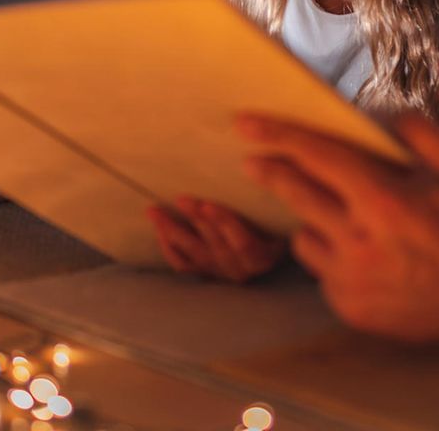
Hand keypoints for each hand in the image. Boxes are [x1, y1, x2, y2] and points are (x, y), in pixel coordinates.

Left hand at [148, 197, 286, 282]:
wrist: (271, 249)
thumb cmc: (277, 223)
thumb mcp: (282, 215)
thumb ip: (274, 197)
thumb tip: (264, 165)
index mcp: (263, 254)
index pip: (243, 242)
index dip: (224, 223)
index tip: (208, 205)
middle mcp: (241, 267)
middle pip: (214, 243)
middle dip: (196, 219)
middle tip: (180, 199)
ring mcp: (220, 272)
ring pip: (194, 252)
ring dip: (173, 231)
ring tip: (155, 211)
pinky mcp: (205, 273)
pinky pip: (182, 264)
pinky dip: (168, 247)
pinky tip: (160, 229)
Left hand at [240, 114, 438, 342]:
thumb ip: (418, 131)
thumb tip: (373, 114)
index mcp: (383, 200)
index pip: (317, 157)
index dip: (279, 135)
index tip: (245, 122)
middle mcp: (358, 241)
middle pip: (295, 195)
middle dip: (270, 171)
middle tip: (253, 160)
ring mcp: (351, 280)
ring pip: (303, 238)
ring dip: (309, 220)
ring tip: (334, 214)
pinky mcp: (350, 308)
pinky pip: (321, 272)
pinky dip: (330, 256)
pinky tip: (357, 251)